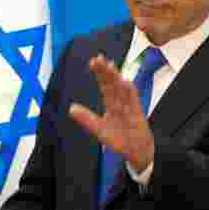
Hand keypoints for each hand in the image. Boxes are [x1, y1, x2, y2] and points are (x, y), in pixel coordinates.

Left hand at [68, 54, 154, 170]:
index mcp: (111, 104)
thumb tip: (71, 108)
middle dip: (106, 71)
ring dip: (116, 78)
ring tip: (110, 65)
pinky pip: (134, 102)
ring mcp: (129, 107)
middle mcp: (120, 102)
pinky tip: (125, 82)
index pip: (104, 85)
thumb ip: (86, 119)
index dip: (99, 74)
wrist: (136, 151)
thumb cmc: (119, 139)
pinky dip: (130, 93)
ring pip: (122, 89)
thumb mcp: (99, 129)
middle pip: (112, 84)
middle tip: (99, 58)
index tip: (93, 61)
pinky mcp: (137, 115)